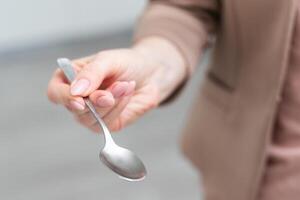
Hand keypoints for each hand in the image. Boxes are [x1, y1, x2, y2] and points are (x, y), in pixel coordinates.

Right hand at [47, 37, 185, 131]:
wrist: (151, 72)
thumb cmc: (126, 63)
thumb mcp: (108, 60)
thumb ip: (91, 73)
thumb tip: (75, 92)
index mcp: (71, 80)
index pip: (56, 93)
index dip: (65, 98)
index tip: (80, 99)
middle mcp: (78, 99)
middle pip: (76, 110)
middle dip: (98, 100)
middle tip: (119, 85)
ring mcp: (92, 114)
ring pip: (92, 119)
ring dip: (113, 102)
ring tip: (126, 85)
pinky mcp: (108, 124)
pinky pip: (108, 124)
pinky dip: (120, 107)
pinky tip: (128, 93)